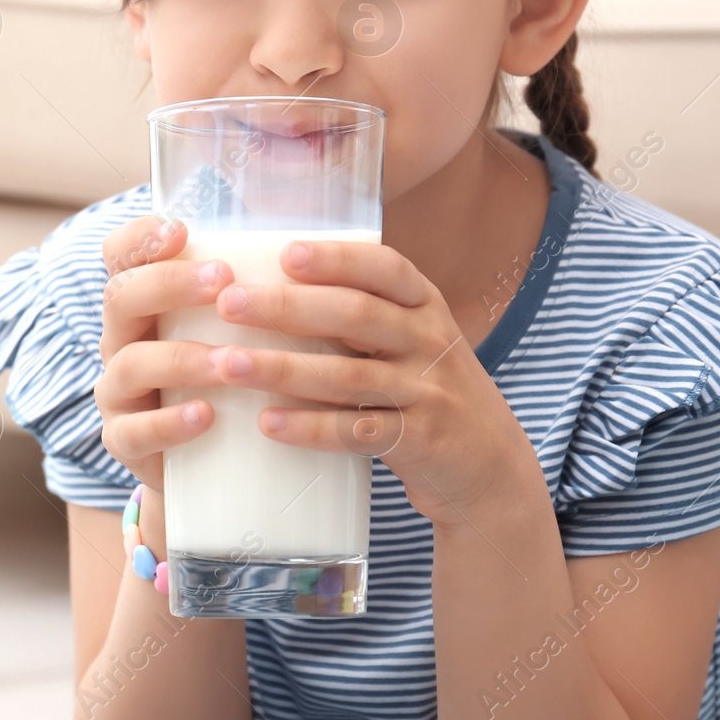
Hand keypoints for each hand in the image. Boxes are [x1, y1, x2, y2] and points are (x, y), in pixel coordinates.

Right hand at [95, 215, 233, 490]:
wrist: (209, 467)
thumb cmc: (232, 383)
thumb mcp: (238, 332)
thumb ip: (258, 295)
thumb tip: (321, 251)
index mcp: (144, 303)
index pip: (122, 256)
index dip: (141, 238)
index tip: (181, 231)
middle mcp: (122, 340)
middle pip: (121, 297)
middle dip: (170, 285)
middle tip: (223, 281)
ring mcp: (118, 393)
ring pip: (130, 364)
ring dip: (181, 359)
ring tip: (229, 363)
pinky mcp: (125, 442)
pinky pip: (133, 432)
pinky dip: (169, 423)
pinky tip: (205, 416)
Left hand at [207, 239, 540, 527]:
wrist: (490, 466)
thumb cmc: (428, 390)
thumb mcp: (413, 339)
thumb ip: (361, 313)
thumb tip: (267, 285)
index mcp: (423, 305)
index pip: (384, 267)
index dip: (336, 258)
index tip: (284, 252)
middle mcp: (429, 341)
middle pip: (356, 315)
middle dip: (287, 307)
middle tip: (229, 303)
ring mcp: (428, 392)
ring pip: (348, 376)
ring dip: (283, 369)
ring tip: (229, 365)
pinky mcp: (420, 441)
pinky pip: (358, 432)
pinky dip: (310, 428)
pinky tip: (268, 422)